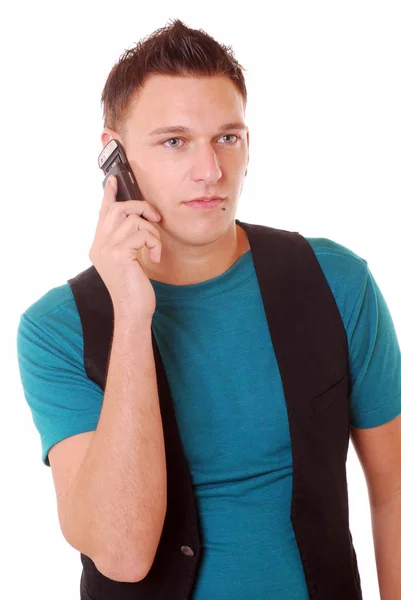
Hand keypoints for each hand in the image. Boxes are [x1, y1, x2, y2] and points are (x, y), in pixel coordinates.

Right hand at [89, 175, 161, 319]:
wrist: (132, 311)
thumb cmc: (134, 288)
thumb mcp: (129, 261)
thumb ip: (126, 241)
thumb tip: (137, 220)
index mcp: (99, 246)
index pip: (102, 213)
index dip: (109, 195)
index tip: (113, 180)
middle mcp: (98, 245)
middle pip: (118, 209)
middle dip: (141, 207)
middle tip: (155, 218)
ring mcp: (106, 249)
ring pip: (133, 219)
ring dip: (151, 232)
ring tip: (154, 248)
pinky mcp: (118, 253)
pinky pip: (141, 233)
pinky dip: (154, 242)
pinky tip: (154, 257)